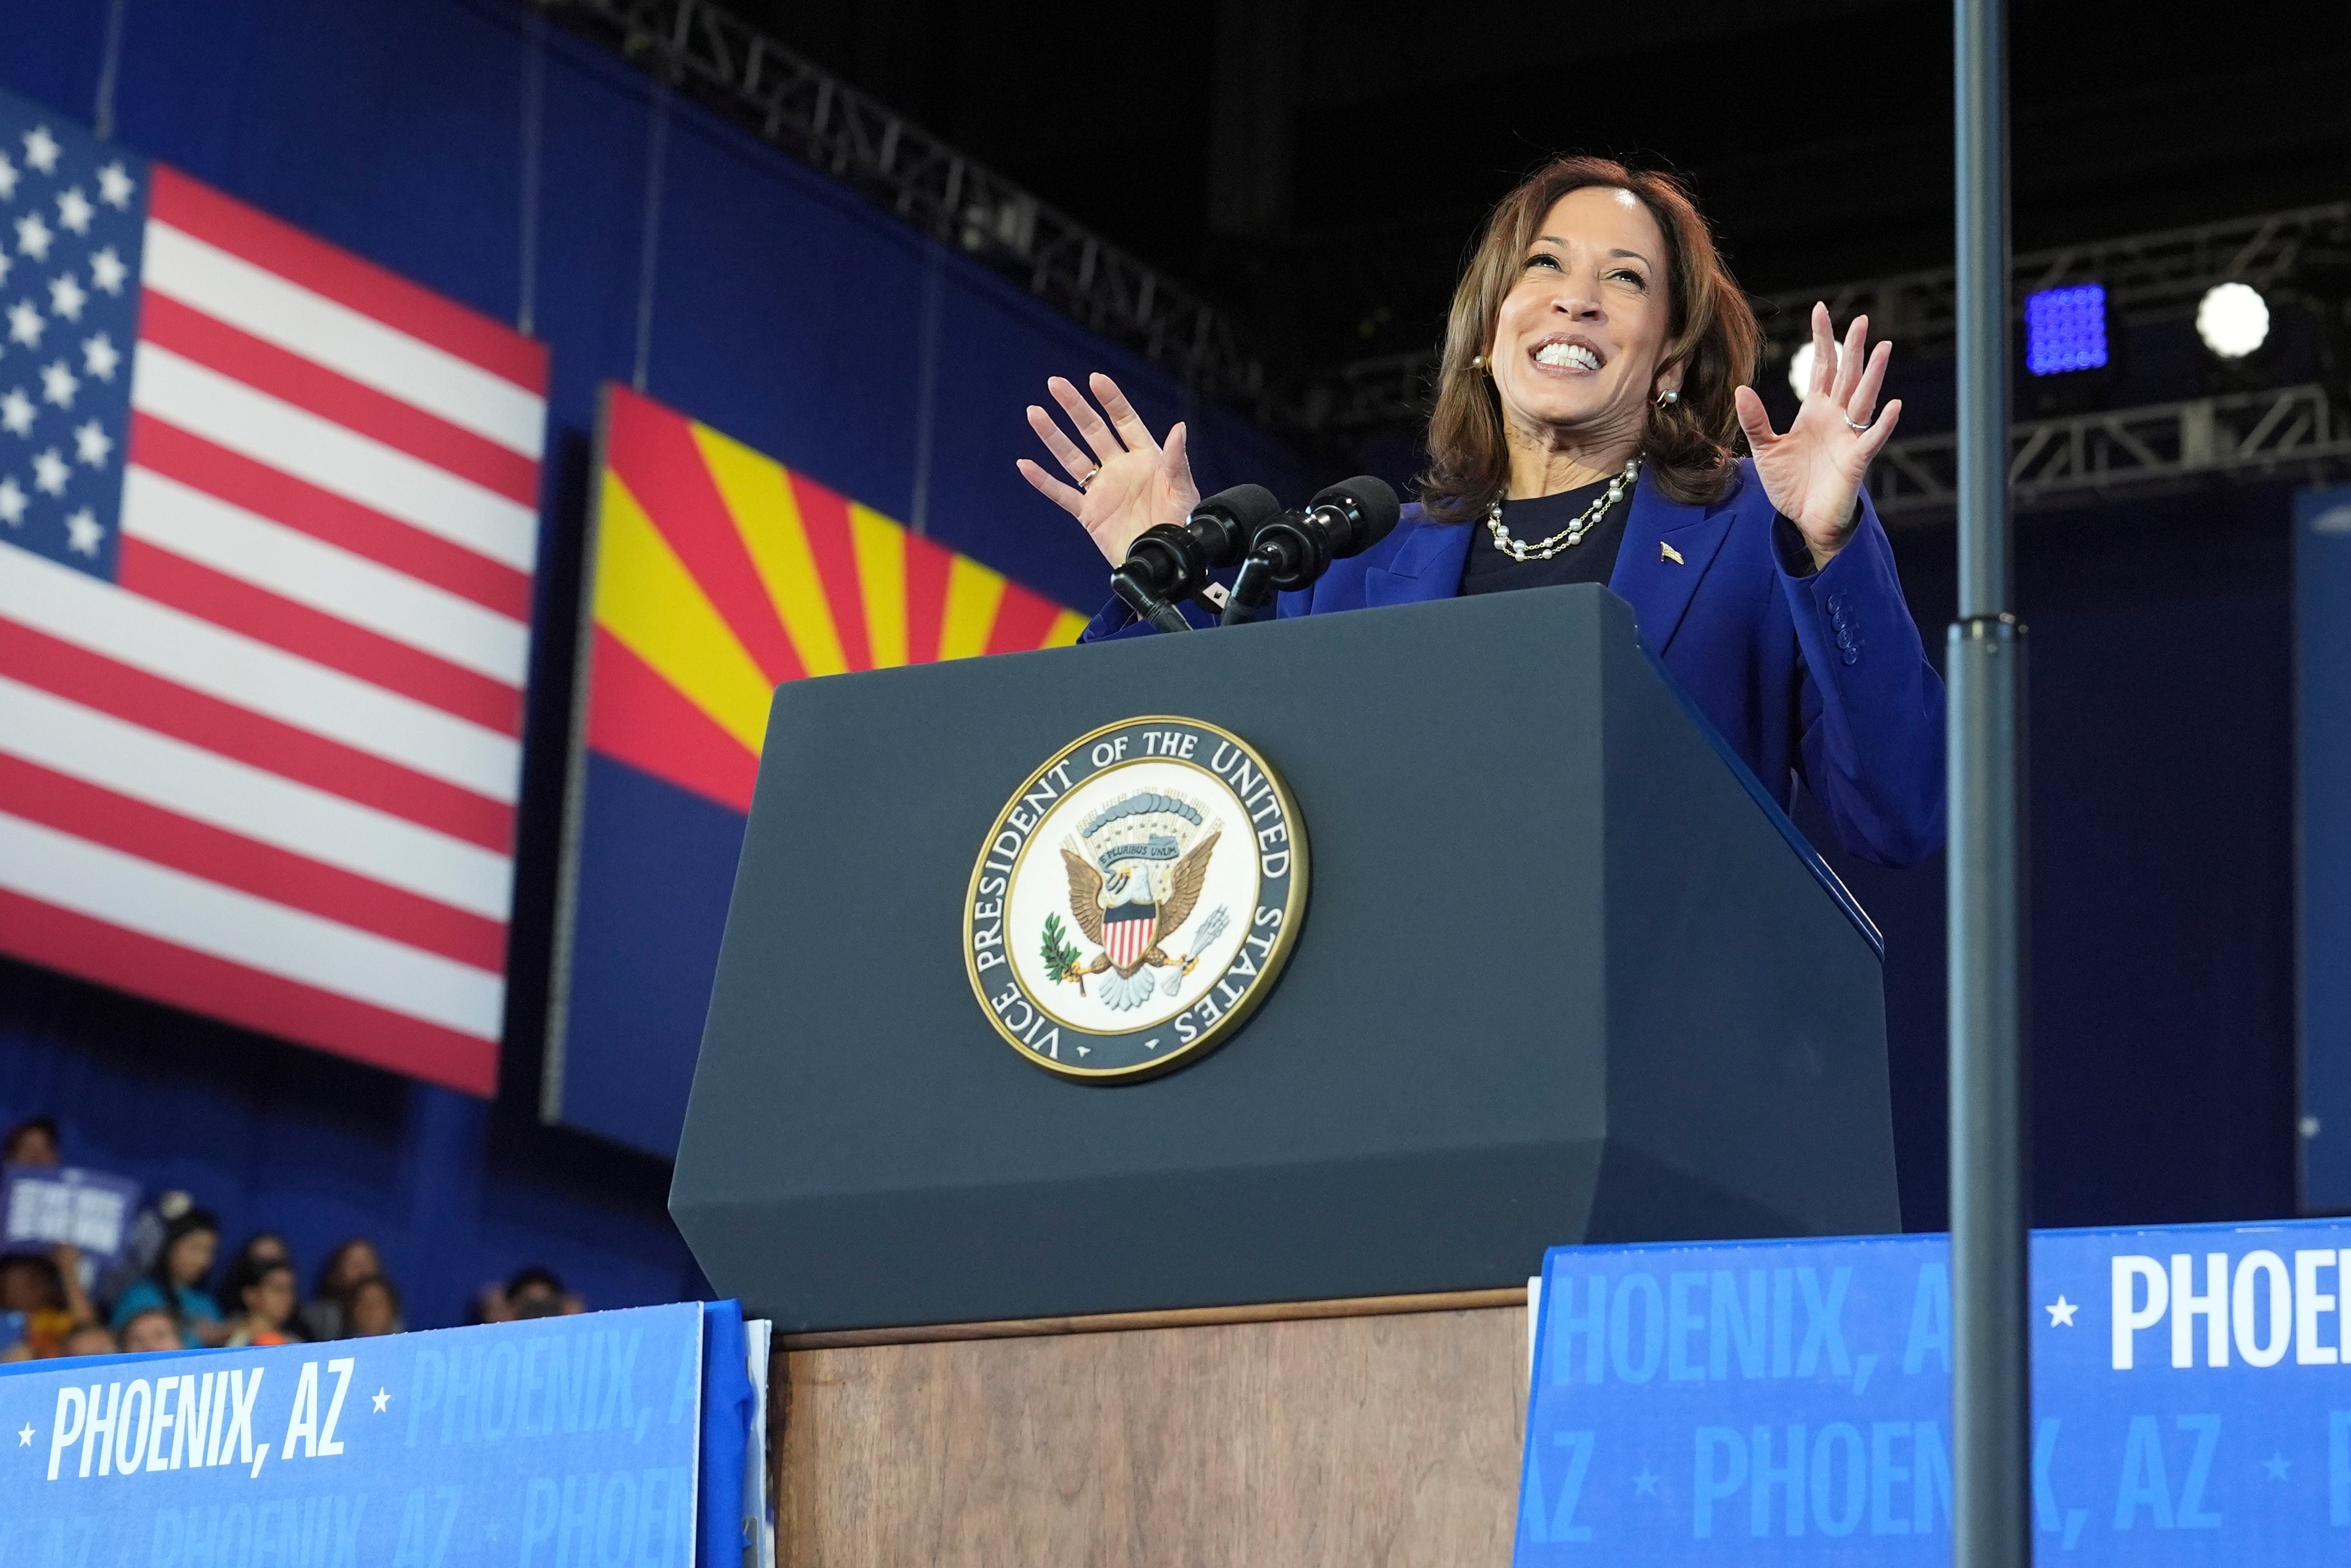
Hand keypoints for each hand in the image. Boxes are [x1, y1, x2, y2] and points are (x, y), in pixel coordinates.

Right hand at [1017, 373, 1198, 564]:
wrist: (1162, 561)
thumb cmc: (1180, 526)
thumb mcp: (1184, 492)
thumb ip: (1176, 461)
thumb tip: (1178, 429)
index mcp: (1145, 458)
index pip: (1124, 420)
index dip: (1110, 399)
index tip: (1095, 379)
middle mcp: (1120, 468)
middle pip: (1092, 431)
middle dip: (1074, 407)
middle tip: (1055, 384)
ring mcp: (1102, 489)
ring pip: (1072, 456)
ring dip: (1052, 435)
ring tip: (1034, 413)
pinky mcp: (1089, 513)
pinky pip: (1061, 493)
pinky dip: (1042, 481)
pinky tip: (1024, 464)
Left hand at [1733, 303, 1902, 569]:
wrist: (1803, 521)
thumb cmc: (1790, 485)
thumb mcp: (1765, 450)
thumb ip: (1755, 420)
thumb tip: (1741, 389)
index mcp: (1815, 411)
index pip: (1822, 368)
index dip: (1823, 340)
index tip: (1821, 309)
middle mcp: (1836, 419)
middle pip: (1847, 376)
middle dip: (1853, 348)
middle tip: (1862, 319)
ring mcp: (1848, 438)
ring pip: (1863, 399)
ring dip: (1873, 375)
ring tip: (1883, 347)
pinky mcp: (1856, 461)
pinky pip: (1872, 439)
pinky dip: (1882, 424)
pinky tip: (1892, 406)